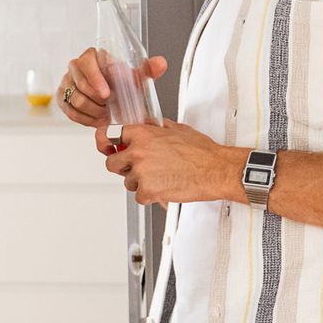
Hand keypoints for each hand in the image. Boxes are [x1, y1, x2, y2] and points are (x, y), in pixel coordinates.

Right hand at [58, 47, 168, 131]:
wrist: (110, 97)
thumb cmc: (121, 85)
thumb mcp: (136, 78)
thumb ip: (149, 70)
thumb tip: (160, 63)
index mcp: (92, 56)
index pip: (88, 63)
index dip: (96, 79)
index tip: (106, 93)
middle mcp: (77, 66)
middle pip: (80, 84)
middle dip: (97, 100)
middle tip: (109, 106)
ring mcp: (67, 81)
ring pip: (76, 99)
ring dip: (93, 110)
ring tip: (104, 112)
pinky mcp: (62, 97)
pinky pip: (70, 111)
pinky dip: (85, 118)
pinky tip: (95, 117)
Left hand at [100, 121, 234, 205]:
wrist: (216, 170)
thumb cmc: (202, 152)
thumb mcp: (177, 128)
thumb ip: (156, 127)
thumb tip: (149, 126)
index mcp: (142, 134)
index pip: (109, 135)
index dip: (106, 143)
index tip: (106, 147)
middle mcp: (138, 152)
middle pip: (112, 163)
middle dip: (123, 167)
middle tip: (138, 168)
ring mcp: (142, 173)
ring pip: (127, 182)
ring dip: (140, 182)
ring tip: (160, 178)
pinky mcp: (148, 191)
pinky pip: (139, 197)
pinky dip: (150, 196)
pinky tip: (164, 188)